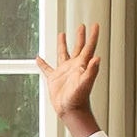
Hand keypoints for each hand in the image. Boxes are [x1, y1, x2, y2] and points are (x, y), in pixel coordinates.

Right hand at [36, 22, 101, 136]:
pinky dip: (42, 63)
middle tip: (81, 26)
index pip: (88, 47)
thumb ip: (92, 70)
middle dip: (80, 36)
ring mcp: (64, 72)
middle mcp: (73, 66)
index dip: (92, 36)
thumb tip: (98, 58)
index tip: (95, 25)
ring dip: (62, 44)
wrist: (71, 111)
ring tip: (62, 34)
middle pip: (78, 47)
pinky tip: (39, 58)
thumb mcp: (86, 83)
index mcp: (81, 65)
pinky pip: (47, 69)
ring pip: (63, 54)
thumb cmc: (79, 99)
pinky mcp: (54, 79)